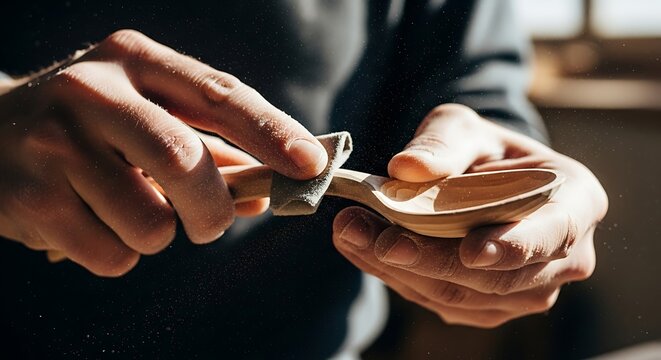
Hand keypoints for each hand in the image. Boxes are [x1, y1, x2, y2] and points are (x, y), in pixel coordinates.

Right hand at [0, 30, 327, 276]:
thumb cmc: (89, 124)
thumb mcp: (145, 114)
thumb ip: (208, 149)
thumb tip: (266, 196)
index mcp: (134, 61)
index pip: (218, 94)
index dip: (271, 131)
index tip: (311, 163)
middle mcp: (92, 91)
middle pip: (184, 161)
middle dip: (214, 209)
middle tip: (213, 224)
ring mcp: (54, 144)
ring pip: (150, 222)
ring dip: (158, 235)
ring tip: (129, 213)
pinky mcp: (29, 199)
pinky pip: (113, 255)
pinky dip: (121, 255)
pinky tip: (92, 225)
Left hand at [333, 104, 607, 327]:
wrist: (479, 181)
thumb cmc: (480, 150)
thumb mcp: (462, 128)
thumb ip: (441, 142)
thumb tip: (407, 168)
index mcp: (575, 202)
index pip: (553, 232)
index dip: (513, 245)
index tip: (472, 252)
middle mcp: (562, 257)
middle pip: (495, 277)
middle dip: (426, 257)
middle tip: (368, 232)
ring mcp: (526, 291)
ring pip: (459, 295)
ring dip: (398, 268)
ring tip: (351, 231)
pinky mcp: (488, 307)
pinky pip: (440, 301)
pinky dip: (396, 276)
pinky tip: (363, 248)